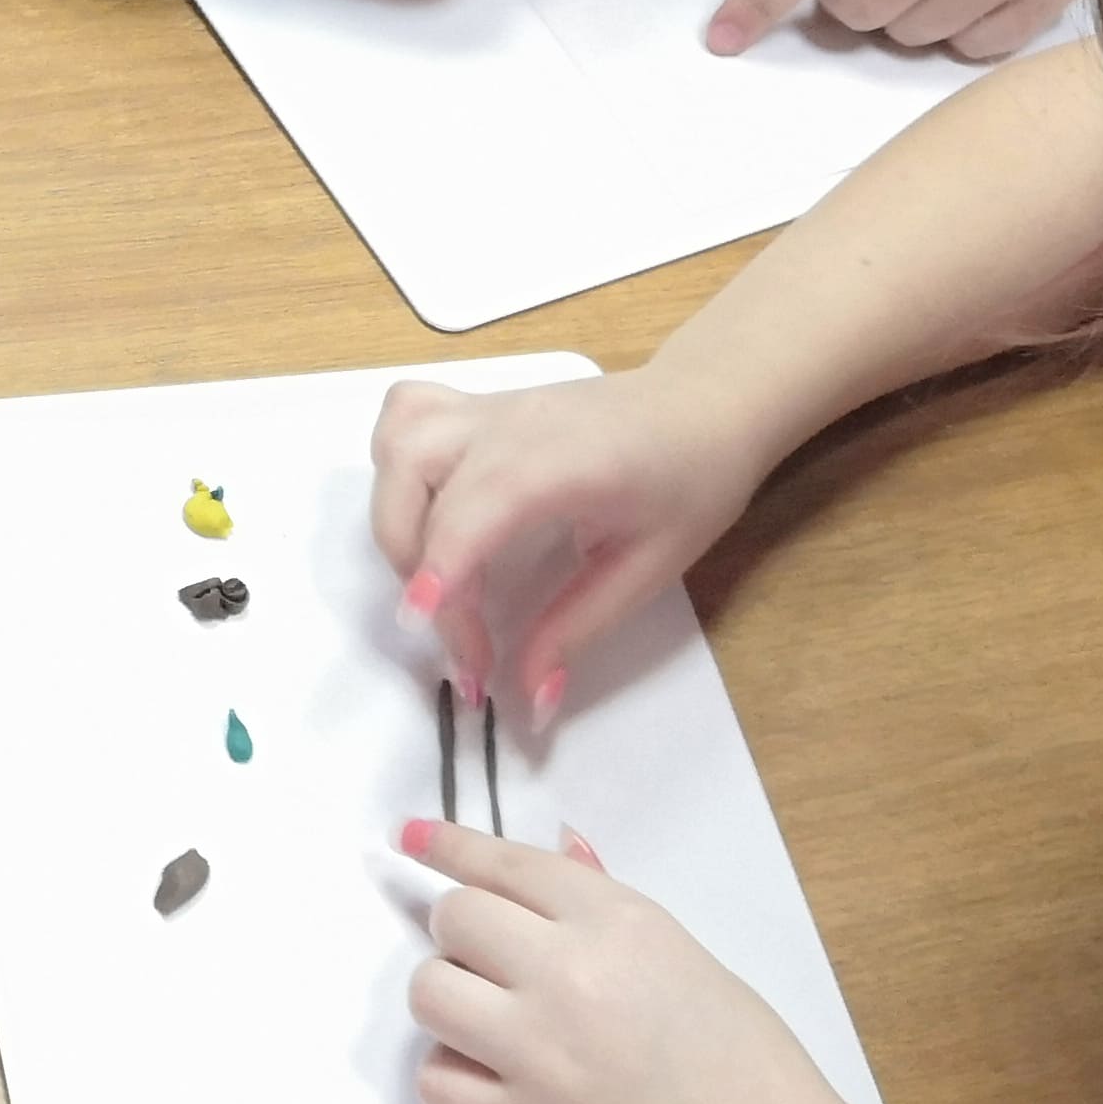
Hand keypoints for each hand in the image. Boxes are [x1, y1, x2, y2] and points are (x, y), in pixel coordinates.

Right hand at [371, 367, 772, 718]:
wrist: (706, 403)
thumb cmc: (692, 481)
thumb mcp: (648, 568)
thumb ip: (577, 629)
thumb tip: (528, 700)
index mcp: (560, 461)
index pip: (471, 512)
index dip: (442, 578)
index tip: (454, 653)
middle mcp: (509, 424)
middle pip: (412, 478)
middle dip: (417, 571)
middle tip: (467, 638)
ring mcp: (488, 408)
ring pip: (397, 444)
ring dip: (396, 519)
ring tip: (439, 577)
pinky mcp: (478, 407)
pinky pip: (407, 417)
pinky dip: (396, 466)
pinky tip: (427, 509)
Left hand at [401, 816, 868, 1103]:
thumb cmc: (752, 1064)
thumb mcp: (689, 957)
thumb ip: (610, 902)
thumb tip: (558, 847)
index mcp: (619, 921)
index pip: (506, 865)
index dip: (448, 846)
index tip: (409, 838)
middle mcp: (568, 972)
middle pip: (454, 921)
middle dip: (463, 937)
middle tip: (495, 970)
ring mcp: (538, 1052)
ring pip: (428, 993)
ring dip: (450, 1003)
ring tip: (493, 1028)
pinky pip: (435, 1082)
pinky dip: (454, 1079)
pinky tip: (495, 1086)